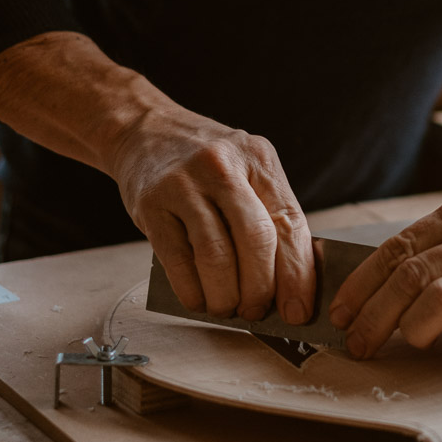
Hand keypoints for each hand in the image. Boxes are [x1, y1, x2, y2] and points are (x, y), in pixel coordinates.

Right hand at [108, 106, 314, 320]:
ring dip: (225, 295)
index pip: (289, 223)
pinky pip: (176, 259)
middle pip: (255, 239)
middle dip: (260, 289)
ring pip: (215, 254)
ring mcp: (183, 183)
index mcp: (257, 158)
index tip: (297, 311)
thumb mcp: (244, 170)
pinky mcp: (151, 203)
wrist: (144, 130)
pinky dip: (192, 290)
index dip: (297, 275)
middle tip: (255, 311)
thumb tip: (289, 285)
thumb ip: (267, 214)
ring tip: (225, 307)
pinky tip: (198, 299)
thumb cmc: (202, 163)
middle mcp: (222, 165)